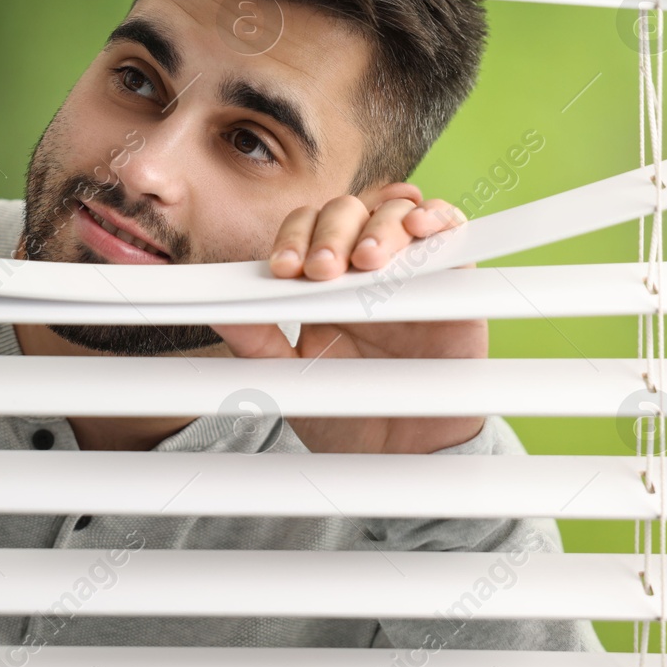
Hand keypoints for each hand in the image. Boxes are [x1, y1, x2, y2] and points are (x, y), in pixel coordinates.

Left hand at [210, 183, 486, 453]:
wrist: (403, 455)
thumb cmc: (348, 411)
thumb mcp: (292, 374)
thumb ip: (254, 337)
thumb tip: (213, 306)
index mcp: (322, 279)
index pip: (304, 229)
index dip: (294, 237)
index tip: (284, 269)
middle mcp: (364, 264)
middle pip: (346, 212)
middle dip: (330, 233)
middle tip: (324, 269)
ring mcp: (409, 266)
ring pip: (393, 213)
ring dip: (378, 227)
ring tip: (367, 261)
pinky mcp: (453, 278)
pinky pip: (449, 230)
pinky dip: (437, 217)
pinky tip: (420, 227)